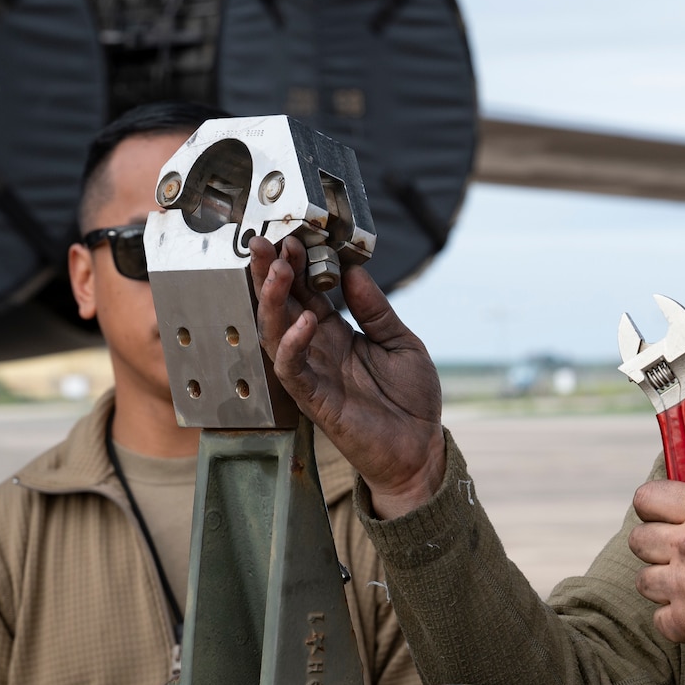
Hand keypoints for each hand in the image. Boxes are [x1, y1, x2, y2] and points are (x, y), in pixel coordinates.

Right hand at [248, 235, 444, 517]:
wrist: (420, 448)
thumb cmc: (411, 400)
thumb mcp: (401, 342)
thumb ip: (376, 309)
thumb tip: (353, 271)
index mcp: (338, 333)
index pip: (307, 292)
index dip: (298, 265)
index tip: (294, 236)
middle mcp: (319, 349)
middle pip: (282, 306)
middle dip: (270, 273)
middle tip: (264, 241)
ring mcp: (314, 373)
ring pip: (275, 332)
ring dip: (273, 300)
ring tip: (279, 271)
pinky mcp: (315, 399)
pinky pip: (293, 368)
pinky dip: (292, 343)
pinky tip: (304, 320)